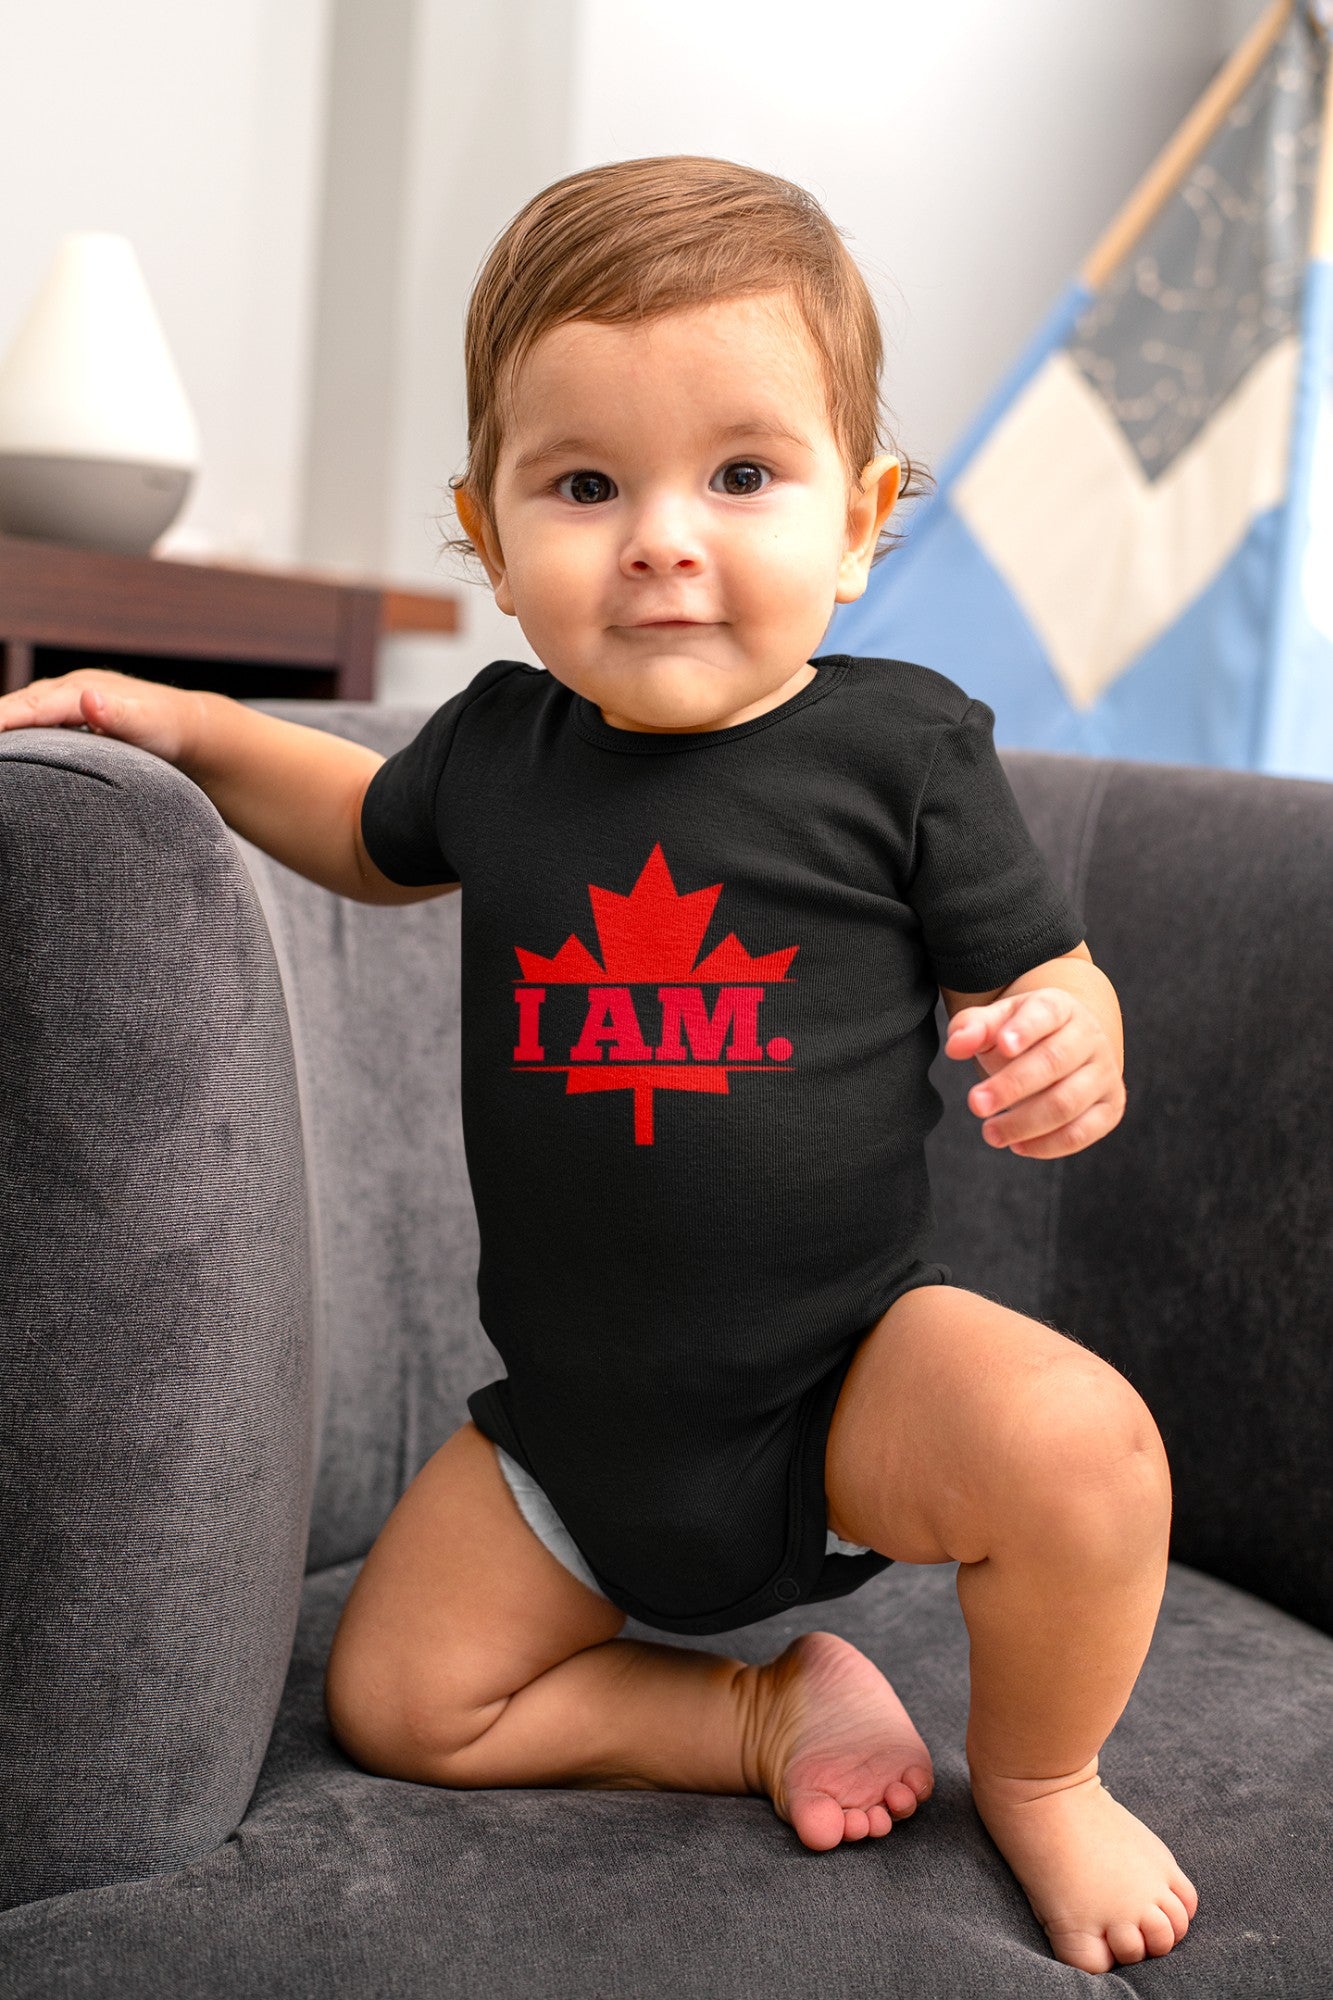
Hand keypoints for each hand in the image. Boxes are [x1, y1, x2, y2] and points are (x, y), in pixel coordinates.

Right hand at [0, 667, 201, 767]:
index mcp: (82, 691)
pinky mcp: (71, 711)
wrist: (186, 724)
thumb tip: (89, 700)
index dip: (4, 720)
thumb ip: (119, 714)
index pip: (33, 707)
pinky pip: (34, 716)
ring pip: (25, 707)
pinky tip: (8, 742)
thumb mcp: (148, 724)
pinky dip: (16, 725)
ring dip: (3, 721)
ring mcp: (69, 698)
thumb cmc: (167, 727)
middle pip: (20, 704)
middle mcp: (71, 689)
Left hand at [944, 987, 1125, 1159]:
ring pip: (1068, 1102)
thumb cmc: (1022, 1035)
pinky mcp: (1111, 1106)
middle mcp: (1089, 1036)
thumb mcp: (996, 1022)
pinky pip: (1082, 1132)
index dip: (1025, 1029)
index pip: (1045, 1013)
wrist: (1068, 1047)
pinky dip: (1048, 1145)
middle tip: (976, 1104)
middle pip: (1054, 1062)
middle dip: (1012, 1086)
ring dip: (1024, 1122)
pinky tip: (1018, 1145)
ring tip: (991, 1132)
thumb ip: (972, 1028)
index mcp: (1060, 1007)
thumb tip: (956, 1046)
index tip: (1002, 1046)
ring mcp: (1104, 1072)